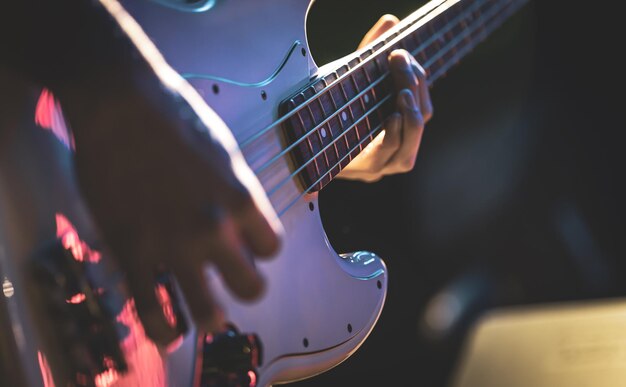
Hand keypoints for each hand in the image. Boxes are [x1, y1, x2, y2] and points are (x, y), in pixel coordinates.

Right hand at [63, 74, 282, 346]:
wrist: (120, 102)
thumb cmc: (173, 116)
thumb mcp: (224, 151)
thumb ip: (234, 191)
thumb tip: (237, 220)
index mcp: (243, 199)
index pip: (271, 249)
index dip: (259, 251)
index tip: (245, 246)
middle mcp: (216, 229)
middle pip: (252, 287)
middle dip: (244, 287)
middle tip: (230, 281)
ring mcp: (174, 246)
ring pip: (209, 312)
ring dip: (211, 317)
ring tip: (207, 313)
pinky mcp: (133, 254)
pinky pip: (154, 312)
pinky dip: (164, 329)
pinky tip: (168, 331)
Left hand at [338, 15, 432, 181]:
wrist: (289, 139)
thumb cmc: (322, 107)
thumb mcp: (348, 79)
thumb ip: (369, 52)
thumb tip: (390, 21)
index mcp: (393, 129)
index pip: (423, 108)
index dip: (418, 80)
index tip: (400, 53)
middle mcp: (391, 151)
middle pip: (421, 121)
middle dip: (415, 88)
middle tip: (399, 61)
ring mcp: (378, 165)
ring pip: (410, 148)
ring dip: (411, 116)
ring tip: (402, 91)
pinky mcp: (362, 170)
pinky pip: (388, 157)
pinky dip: (394, 136)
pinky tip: (391, 116)